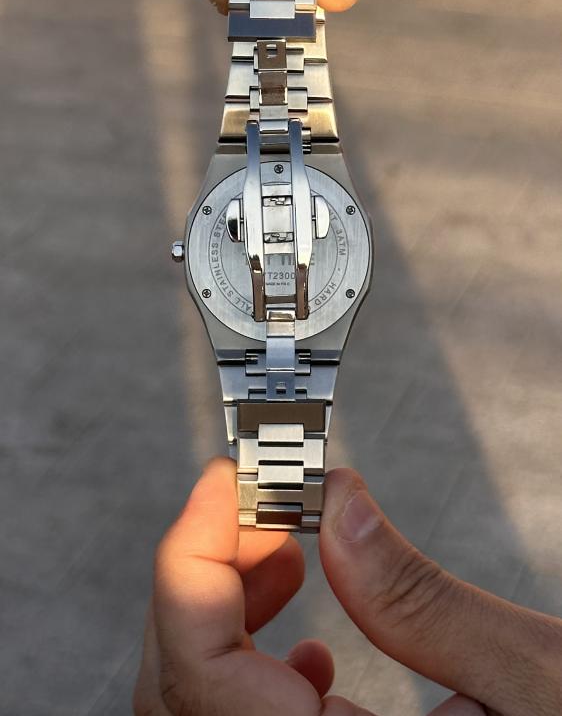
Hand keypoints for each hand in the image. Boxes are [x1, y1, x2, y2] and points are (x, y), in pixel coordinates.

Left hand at [133, 457, 561, 715]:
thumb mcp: (531, 680)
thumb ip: (422, 603)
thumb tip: (338, 505)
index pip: (197, 669)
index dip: (191, 559)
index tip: (226, 480)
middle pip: (181, 682)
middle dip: (209, 571)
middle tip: (260, 499)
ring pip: (201, 702)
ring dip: (227, 610)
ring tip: (282, 548)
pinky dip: (258, 664)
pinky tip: (312, 647)